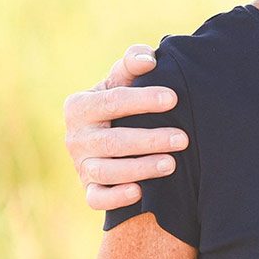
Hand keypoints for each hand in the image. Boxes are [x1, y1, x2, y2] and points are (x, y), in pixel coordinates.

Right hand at [64, 44, 189, 210]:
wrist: (111, 134)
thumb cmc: (122, 101)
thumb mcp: (123, 79)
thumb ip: (133, 63)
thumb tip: (147, 60)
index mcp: (79, 106)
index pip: (112, 101)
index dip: (143, 100)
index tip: (174, 98)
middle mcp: (75, 138)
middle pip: (112, 141)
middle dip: (149, 140)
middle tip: (183, 138)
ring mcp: (81, 165)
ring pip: (108, 171)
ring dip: (141, 168)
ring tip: (172, 163)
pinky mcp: (89, 189)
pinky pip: (97, 198)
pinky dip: (115, 197)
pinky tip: (139, 192)